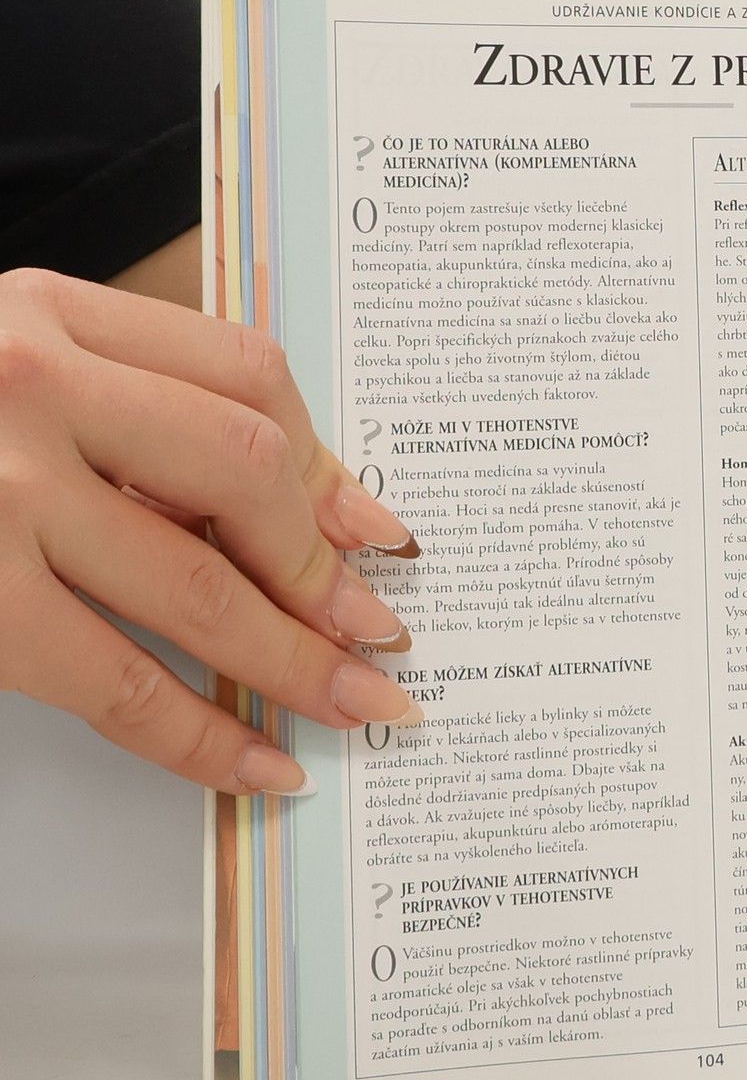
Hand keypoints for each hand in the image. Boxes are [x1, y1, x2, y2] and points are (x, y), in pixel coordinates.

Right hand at [0, 267, 421, 794]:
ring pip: (197, 586)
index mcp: (47, 315)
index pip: (246, 378)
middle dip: (324, 571)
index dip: (327, 466)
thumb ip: (140, 416)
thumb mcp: (13, 373)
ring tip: (357, 704)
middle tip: (377, 635)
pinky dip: (202, 737)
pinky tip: (256, 764)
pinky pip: (119, 683)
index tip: (374, 535)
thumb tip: (322, 513)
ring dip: (294, 661)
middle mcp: (25, 385)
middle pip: (245, 474)